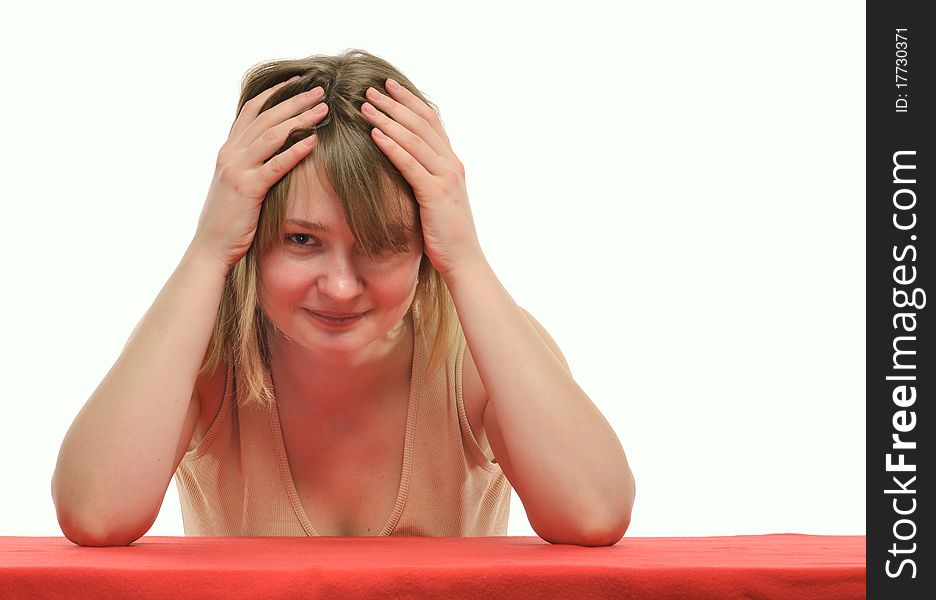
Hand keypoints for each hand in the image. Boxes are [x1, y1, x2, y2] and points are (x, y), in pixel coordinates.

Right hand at [189, 76, 329, 268]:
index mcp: (228, 150)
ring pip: (272, 135)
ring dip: (300, 119)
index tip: (296, 82)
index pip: (251, 111)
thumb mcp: (235, 185)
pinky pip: (276, 164)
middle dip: (294, 100)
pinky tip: (313, 141)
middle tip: (320, 90)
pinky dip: (295, 150)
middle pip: (266, 117)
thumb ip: (248, 164)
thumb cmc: (228, 219)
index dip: (274, 93)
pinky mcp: (248, 188)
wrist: (211, 246)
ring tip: (323, 110)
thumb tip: (268, 153)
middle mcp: (230, 154)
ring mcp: (237, 170)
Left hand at [360, 78, 484, 282]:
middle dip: (395, 103)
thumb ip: (426, 177)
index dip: (410, 101)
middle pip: (421, 123)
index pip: (431, 121)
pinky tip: (374, 134)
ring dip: (388, 119)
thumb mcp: (437, 199)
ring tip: (365, 105)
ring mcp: (445, 178)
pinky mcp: (435, 193)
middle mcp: (451, 164)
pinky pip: (410, 164)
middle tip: (370, 89)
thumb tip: (403, 165)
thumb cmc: (446, 234)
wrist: (464, 259)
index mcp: (452, 163)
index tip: (389, 86)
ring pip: (414, 139)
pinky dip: (391, 146)